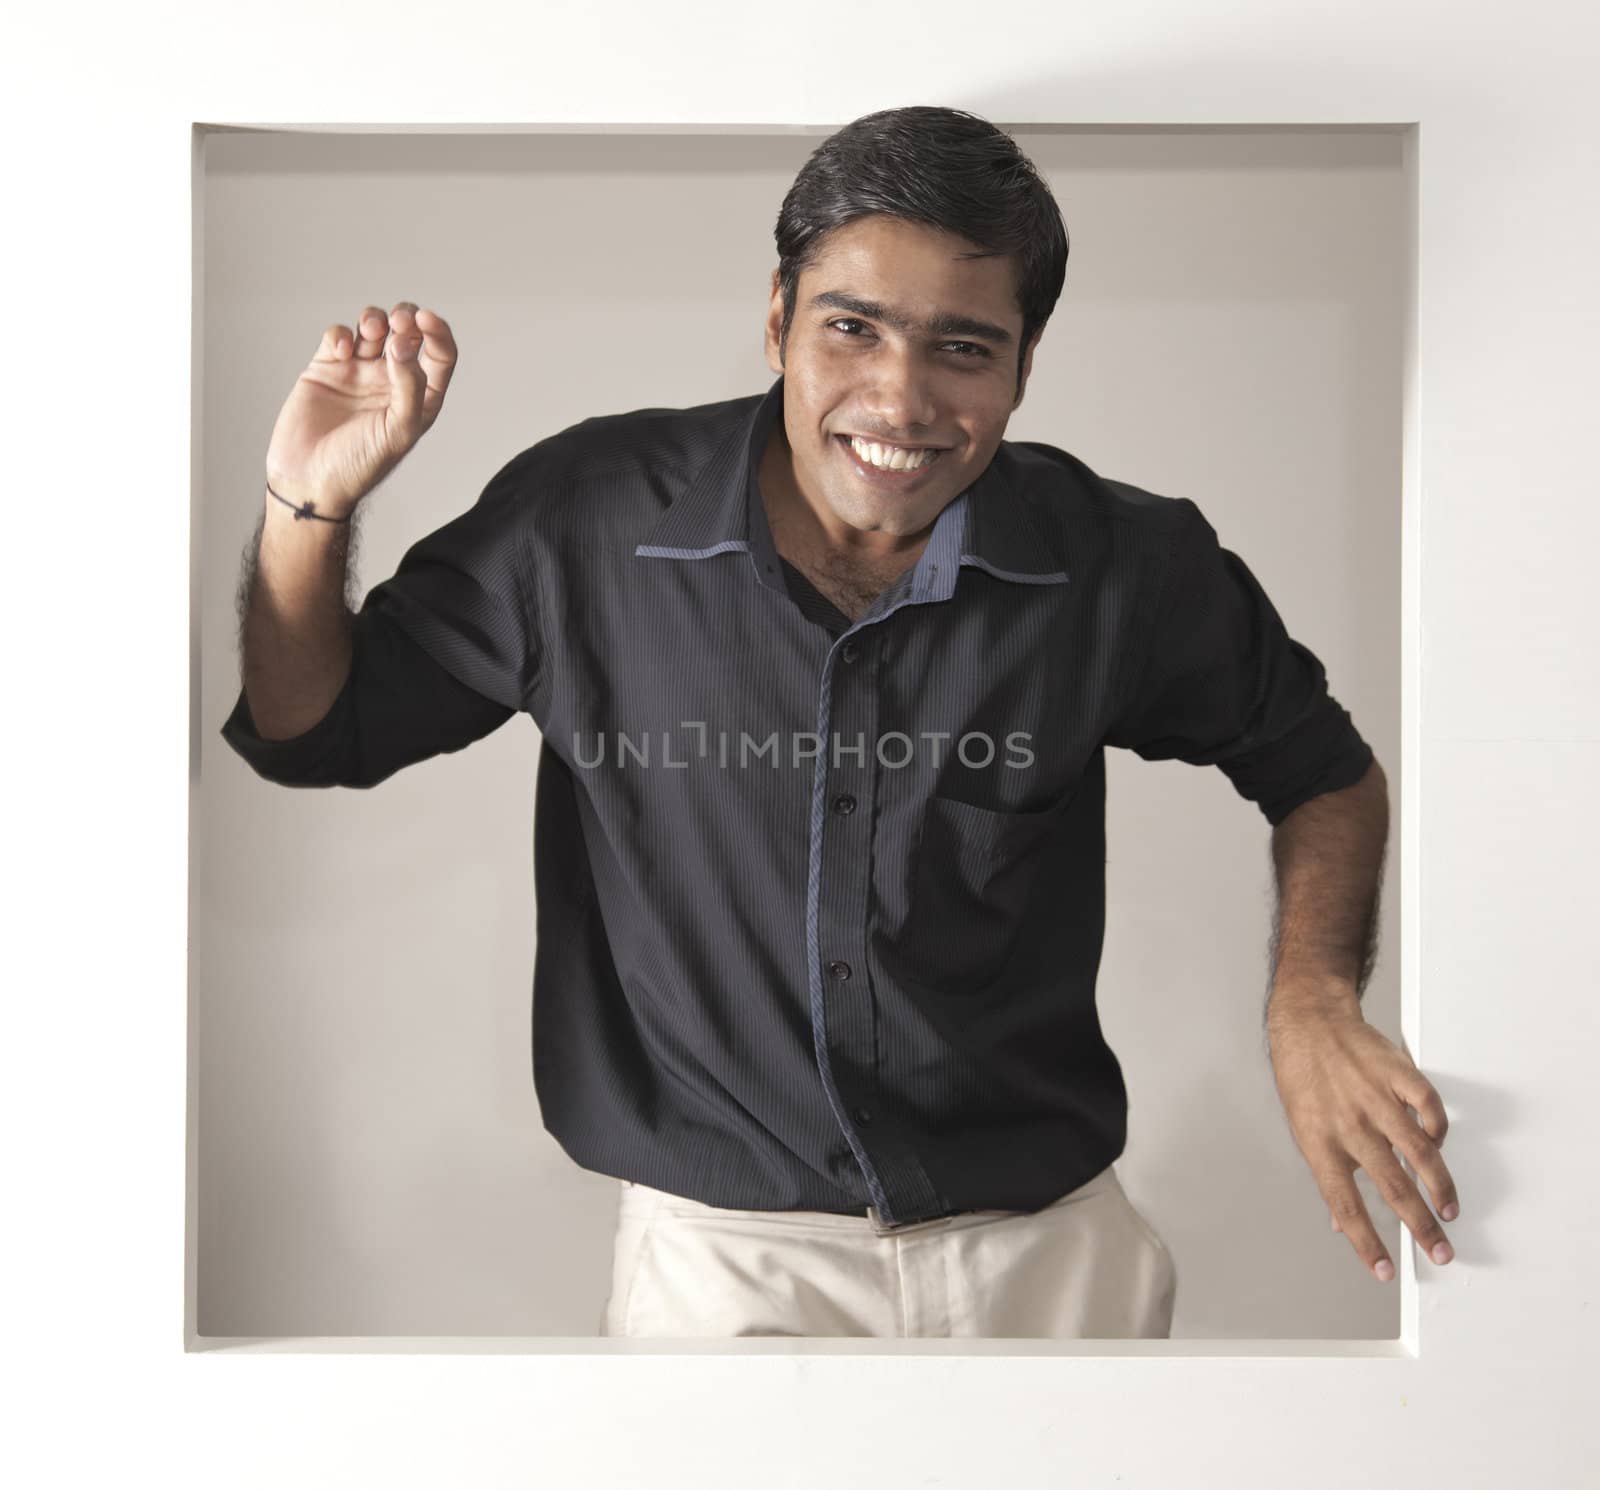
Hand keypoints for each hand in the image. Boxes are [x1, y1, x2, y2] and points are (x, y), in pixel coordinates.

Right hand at [264, 301, 458, 518]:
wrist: (310, 480)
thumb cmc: (360, 464)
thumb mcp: (398, 430)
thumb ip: (410, 386)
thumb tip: (405, 344)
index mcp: (419, 397)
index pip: (440, 356)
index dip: (438, 332)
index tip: (426, 320)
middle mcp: (392, 381)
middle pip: (408, 332)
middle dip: (406, 317)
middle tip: (399, 322)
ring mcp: (359, 372)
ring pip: (373, 327)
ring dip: (375, 319)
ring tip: (372, 330)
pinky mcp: (327, 369)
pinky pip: (337, 336)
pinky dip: (340, 334)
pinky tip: (339, 352)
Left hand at [1266, 993, 1457, 1281]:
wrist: (1309, 1024)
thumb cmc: (1305, 1081)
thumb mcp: (1305, 1129)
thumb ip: (1329, 1175)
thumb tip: (1340, 1224)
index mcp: (1320, 1142)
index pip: (1345, 1203)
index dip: (1365, 1241)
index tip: (1384, 1271)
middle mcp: (1348, 1123)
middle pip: (1391, 1185)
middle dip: (1420, 1225)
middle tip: (1440, 1251)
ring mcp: (1373, 1097)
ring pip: (1417, 1151)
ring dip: (1439, 1186)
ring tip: (1449, 1209)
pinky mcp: (1395, 1072)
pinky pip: (1428, 1107)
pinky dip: (1438, 1130)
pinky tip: (1438, 1145)